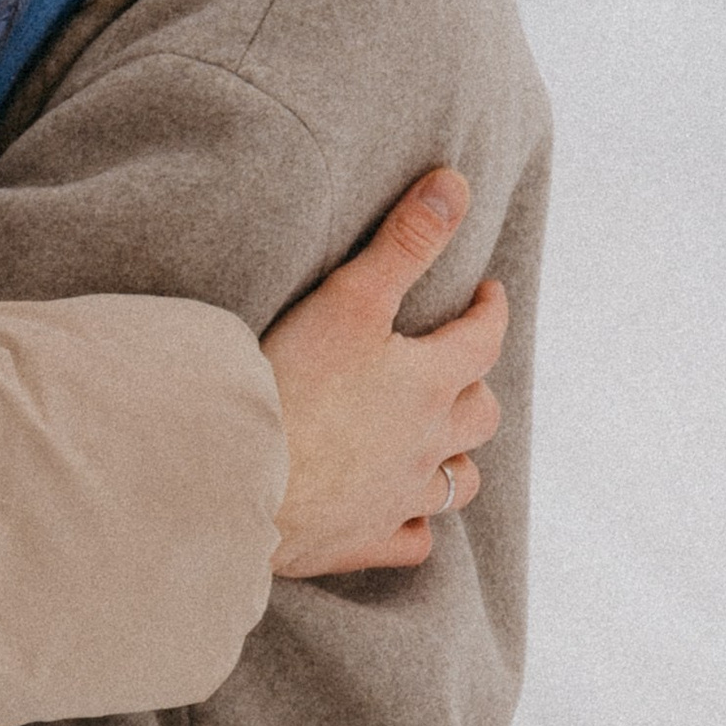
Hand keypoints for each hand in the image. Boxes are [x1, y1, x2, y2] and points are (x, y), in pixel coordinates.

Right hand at [262, 170, 506, 577]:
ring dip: (457, 459)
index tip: (486, 294)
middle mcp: (428, 444)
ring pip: (458, 483)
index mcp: (430, 383)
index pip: (483, 338)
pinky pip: (411, 541)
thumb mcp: (349, 298)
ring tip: (440, 442)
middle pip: (480, 415)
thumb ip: (405, 242)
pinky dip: (415, 525)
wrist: (235, 480)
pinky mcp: (361, 542)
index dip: (489, 311)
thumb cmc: (290, 387)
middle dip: (476, 385)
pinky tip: (401, 513)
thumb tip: (455, 184)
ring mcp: (398, 498)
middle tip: (460, 366)